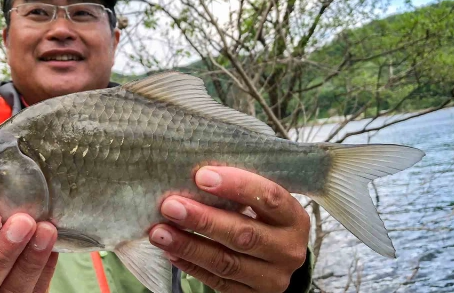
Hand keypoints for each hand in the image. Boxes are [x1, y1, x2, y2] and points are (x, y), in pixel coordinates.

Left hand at [149, 166, 309, 292]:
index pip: (269, 198)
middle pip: (244, 234)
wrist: (277, 261)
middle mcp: (289, 250)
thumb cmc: (262, 220)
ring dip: (188, 244)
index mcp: (294, 218)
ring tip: (159, 231)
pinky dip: (190, 265)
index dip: (236, 185)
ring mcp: (272, 278)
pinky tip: (170, 251)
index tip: (201, 176)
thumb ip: (240, 189)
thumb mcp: (262, 204)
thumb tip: (195, 172)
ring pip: (226, 262)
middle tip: (170, 205)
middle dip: (203, 219)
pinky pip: (217, 281)